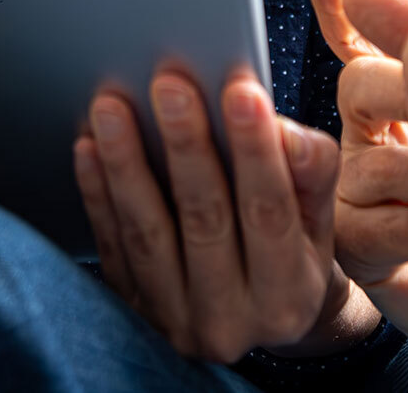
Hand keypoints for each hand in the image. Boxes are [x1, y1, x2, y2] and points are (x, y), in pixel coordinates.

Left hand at [73, 71, 378, 362]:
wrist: (255, 321)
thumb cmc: (290, 251)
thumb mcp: (319, 220)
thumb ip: (311, 172)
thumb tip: (280, 128)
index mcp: (288, 294)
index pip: (270, 212)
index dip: (256, 151)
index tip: (242, 91)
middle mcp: (229, 318)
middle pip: (204, 220)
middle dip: (187, 146)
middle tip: (171, 85)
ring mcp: (174, 320)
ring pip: (147, 233)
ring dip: (127, 164)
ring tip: (112, 107)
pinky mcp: (132, 311)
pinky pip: (111, 246)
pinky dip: (97, 194)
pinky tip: (88, 148)